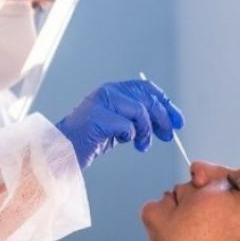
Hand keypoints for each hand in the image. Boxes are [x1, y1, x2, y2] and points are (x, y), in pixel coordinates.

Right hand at [56, 80, 183, 168]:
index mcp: (112, 90)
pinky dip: (131, 136)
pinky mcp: (97, 119)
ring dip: (146, 131)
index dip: (165, 103)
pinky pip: (126, 126)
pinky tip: (125, 142)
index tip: (177, 120)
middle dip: (163, 119)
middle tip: (168, 135)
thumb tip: (164, 120)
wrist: (62, 151)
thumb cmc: (89, 140)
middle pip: (147, 99)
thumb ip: (135, 118)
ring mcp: (101, 103)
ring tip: (143, 145)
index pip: (146, 89)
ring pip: (139, 111)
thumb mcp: (117, 125)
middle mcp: (107, 92)